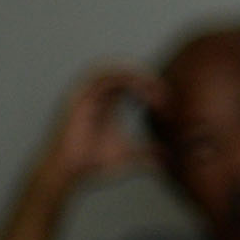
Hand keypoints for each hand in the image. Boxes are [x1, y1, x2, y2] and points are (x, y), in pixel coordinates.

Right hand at [40, 68, 159, 190]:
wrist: (67, 170)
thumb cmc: (92, 163)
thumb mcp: (129, 155)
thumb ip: (149, 152)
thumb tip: (172, 160)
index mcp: (108, 104)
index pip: (132, 83)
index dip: (151, 87)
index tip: (167, 103)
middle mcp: (97, 95)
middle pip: (125, 73)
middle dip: (147, 79)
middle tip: (164, 93)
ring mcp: (86, 94)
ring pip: (113, 69)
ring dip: (136, 74)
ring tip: (153, 87)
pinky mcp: (78, 95)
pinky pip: (100, 74)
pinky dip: (120, 75)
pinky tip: (137, 86)